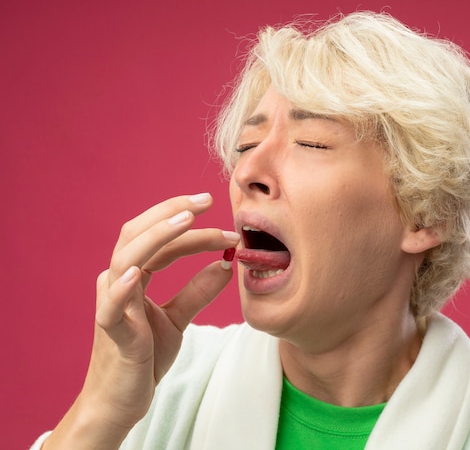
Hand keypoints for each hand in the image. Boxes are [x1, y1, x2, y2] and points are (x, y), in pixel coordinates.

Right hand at [44, 193, 239, 448]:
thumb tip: (226, 263)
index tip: (219, 215)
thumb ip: (198, 291)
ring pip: (127, 257)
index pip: (161, 240)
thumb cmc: (144, 357)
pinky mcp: (111, 330)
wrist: (122, 400)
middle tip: (206, 200)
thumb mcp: (177, 319)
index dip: (189, 225)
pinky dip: (122, 287)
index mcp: (134, 276)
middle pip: (139, 234)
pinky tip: (138, 272)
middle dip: (171, 212)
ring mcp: (111, 303)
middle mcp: (118, 282)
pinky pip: (112, 305)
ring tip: (186, 220)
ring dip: (157, 235)